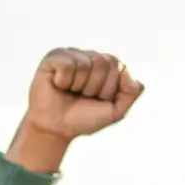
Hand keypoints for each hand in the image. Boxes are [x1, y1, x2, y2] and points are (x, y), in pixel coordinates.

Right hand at [6, 48, 143, 173]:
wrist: (57, 129)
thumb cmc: (84, 118)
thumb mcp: (116, 111)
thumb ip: (131, 92)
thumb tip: (126, 70)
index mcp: (105, 64)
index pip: (117, 65)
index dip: (109, 88)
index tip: (97, 99)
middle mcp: (88, 55)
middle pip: (103, 62)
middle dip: (95, 87)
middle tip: (82, 96)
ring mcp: (70, 54)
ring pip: (85, 65)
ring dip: (78, 86)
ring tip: (70, 92)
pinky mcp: (53, 58)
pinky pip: (67, 65)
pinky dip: (64, 81)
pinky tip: (58, 85)